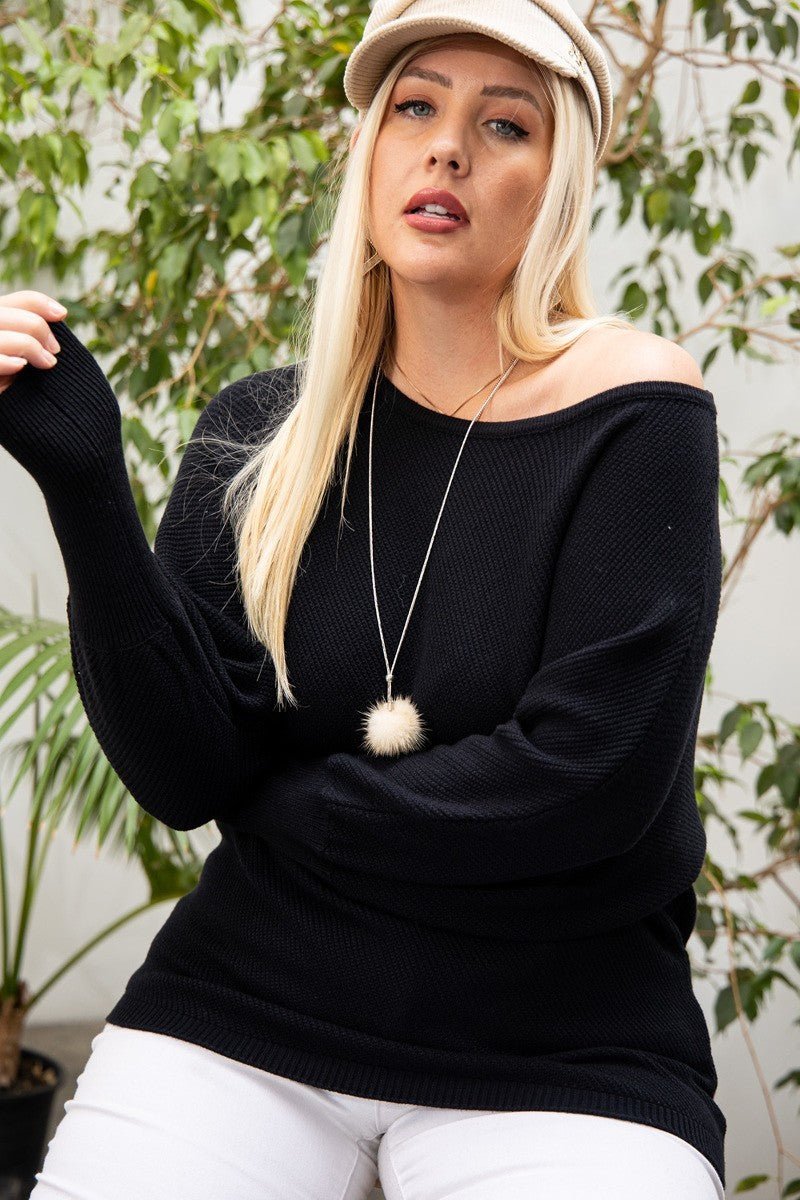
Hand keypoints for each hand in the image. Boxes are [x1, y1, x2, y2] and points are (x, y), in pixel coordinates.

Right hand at [0, 289, 124, 496]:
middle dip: (30, 324)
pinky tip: (20, 370)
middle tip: (56, 354)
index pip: (11, 305)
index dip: (33, 302)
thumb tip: (52, 312)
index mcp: (19, 347)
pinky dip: (0, 361)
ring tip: (46, 365)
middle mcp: (4, 361)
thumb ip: (53, 340)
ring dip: (19, 339)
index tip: (62, 314)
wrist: (82, 462)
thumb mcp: (73, 371)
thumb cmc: (87, 418)